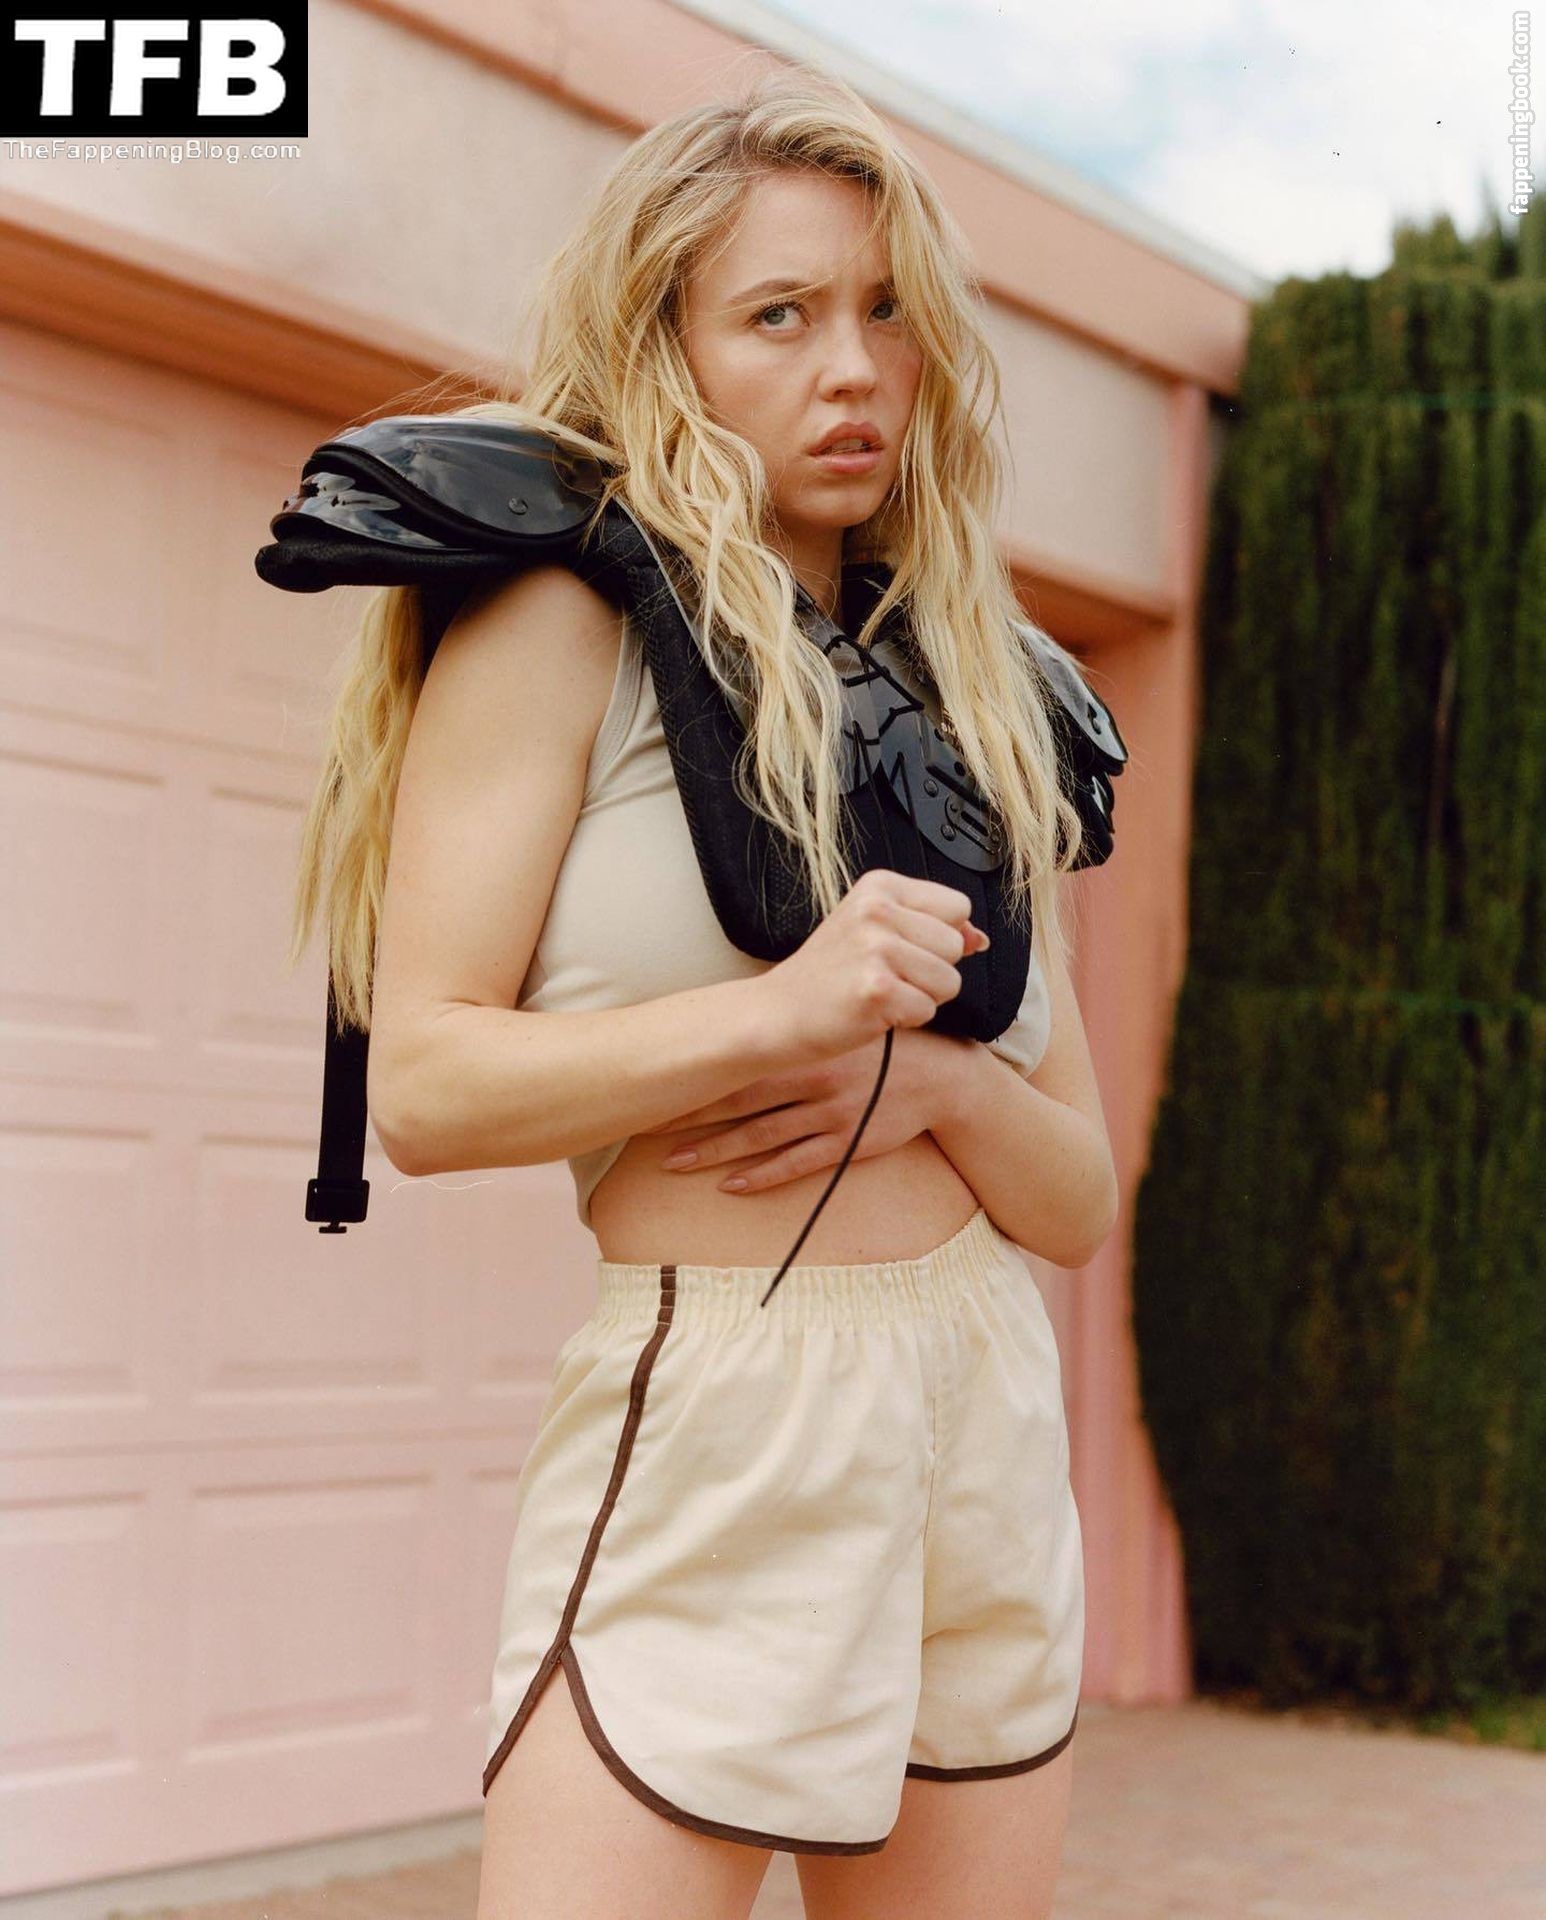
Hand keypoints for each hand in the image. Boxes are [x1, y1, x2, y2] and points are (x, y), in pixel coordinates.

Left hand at [638, 1028, 958, 1194]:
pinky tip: (730, 1185)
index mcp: (806, 1047)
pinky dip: (762, 1175)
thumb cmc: (883, 1046)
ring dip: (714, 1150)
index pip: (739, 1062)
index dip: (698, 1075)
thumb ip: (799, 1031)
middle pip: (738, 1100)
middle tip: (646, 1125)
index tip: (658, 1081)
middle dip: (691, 1113)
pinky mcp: (846, 1144)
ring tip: (674, 1161)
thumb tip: (748, 1020)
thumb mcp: (841, 1025)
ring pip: (759, 1136)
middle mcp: (811, 1080)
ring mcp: (828, 1116)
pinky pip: (797, 1164)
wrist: (941, 1077)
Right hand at [756, 868, 990, 1066]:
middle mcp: (878, 910)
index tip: (900, 948)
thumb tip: (979, 939)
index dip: (938, 936)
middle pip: (955, 946)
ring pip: (949, 981)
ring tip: (879, 993)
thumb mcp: (875, 932)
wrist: (778, 1012)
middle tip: (885, 976)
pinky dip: (905, 1020)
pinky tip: (871, 1011)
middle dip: (931, 971)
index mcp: (879, 886)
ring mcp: (875, 949)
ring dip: (921, 997)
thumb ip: (931, 928)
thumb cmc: (828, 975)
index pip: (957, 906)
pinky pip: (927, 1010)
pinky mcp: (876, 990)